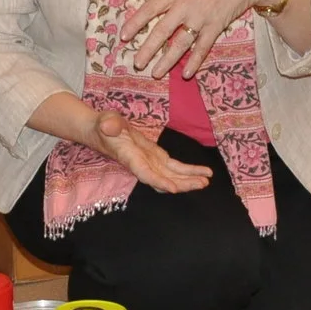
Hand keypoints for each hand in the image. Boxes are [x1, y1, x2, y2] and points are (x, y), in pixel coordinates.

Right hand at [88, 109, 212, 192]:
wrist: (104, 131)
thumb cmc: (104, 125)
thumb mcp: (106, 121)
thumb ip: (109, 124)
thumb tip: (109, 125)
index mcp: (131, 158)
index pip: (145, 173)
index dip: (159, 181)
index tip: (173, 188)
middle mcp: (144, 165)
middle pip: (164, 180)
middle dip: (182, 184)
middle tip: (201, 184)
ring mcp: (153, 163)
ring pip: (173, 177)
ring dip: (189, 180)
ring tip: (206, 181)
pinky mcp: (159, 159)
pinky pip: (176, 168)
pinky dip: (190, 171)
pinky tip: (205, 173)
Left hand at [123, 0, 284, 79]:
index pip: (150, 9)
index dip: (135, 23)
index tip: (124, 37)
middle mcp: (185, 5)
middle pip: (162, 30)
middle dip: (148, 49)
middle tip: (137, 63)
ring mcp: (201, 17)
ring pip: (180, 42)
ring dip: (167, 60)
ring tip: (156, 73)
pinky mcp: (216, 26)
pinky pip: (203, 47)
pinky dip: (195, 60)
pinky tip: (187, 73)